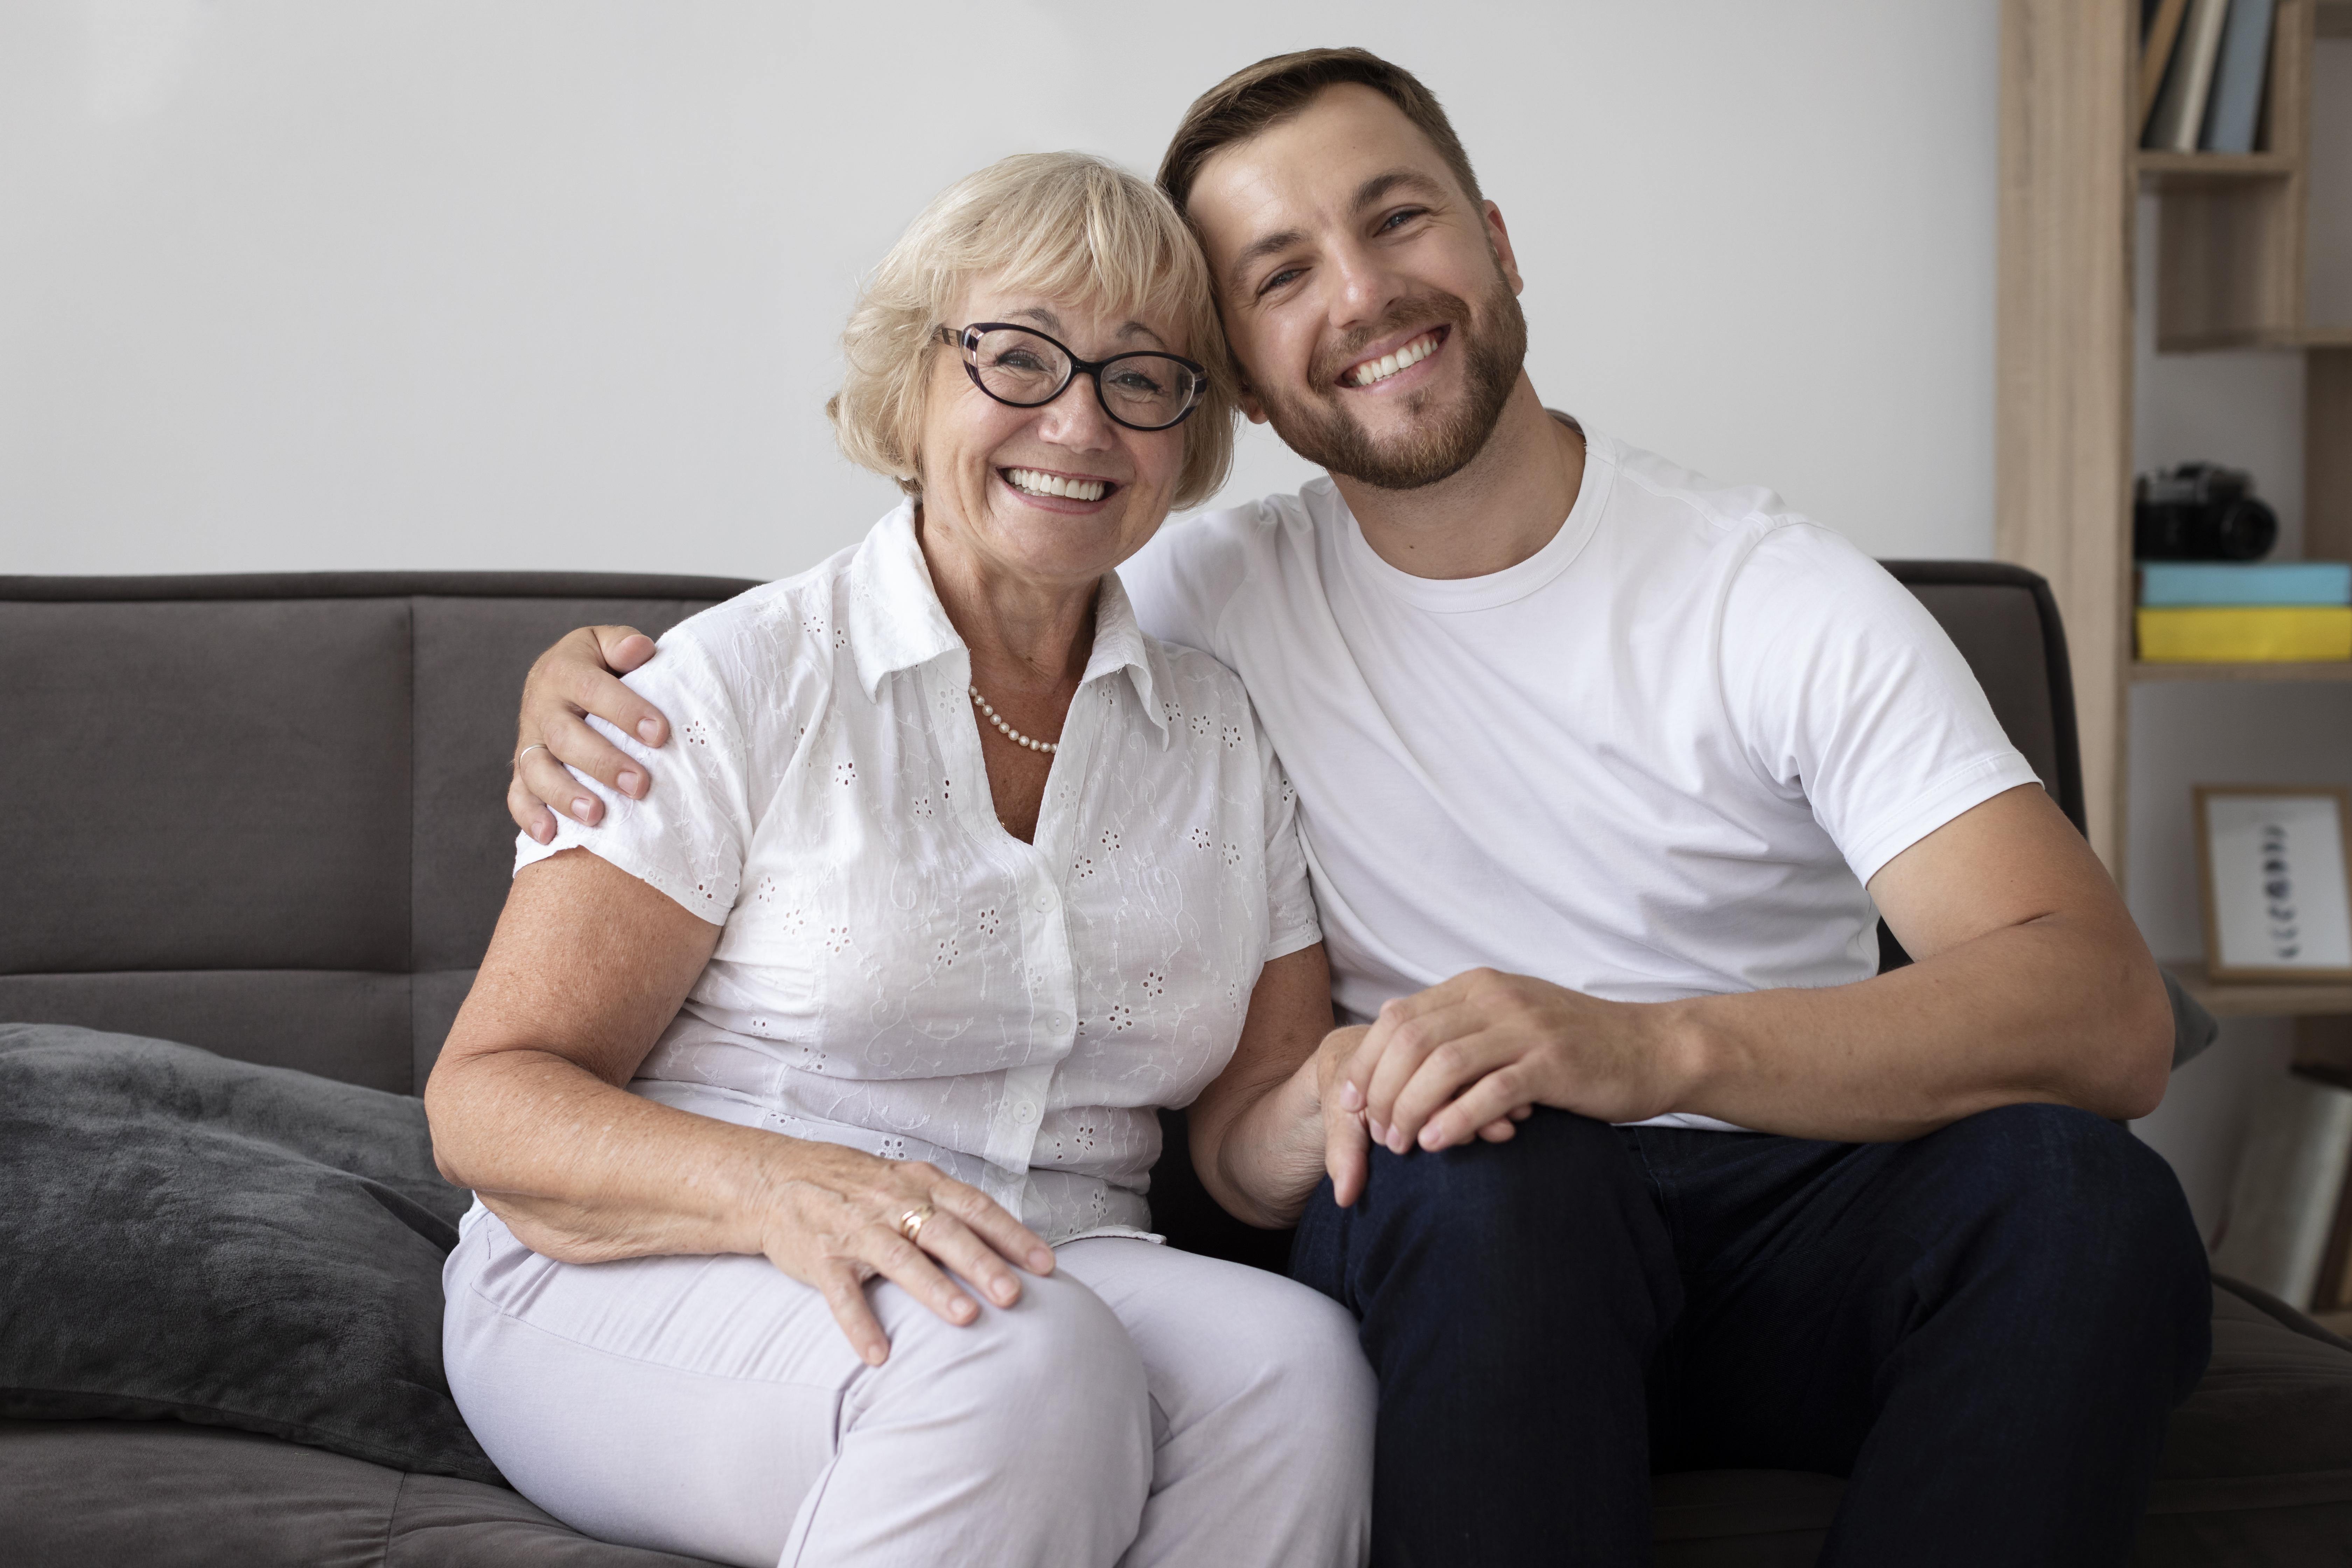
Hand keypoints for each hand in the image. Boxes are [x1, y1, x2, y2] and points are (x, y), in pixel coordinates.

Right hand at [509, 626, 673, 842]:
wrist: (559, 678)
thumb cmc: (597, 664)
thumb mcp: (607, 643)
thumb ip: (623, 643)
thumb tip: (640, 649)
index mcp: (562, 671)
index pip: (592, 689)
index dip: (624, 711)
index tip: (659, 734)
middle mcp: (541, 707)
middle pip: (565, 737)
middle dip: (602, 763)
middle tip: (640, 785)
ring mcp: (529, 741)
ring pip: (538, 770)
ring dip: (566, 795)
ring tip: (596, 814)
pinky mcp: (523, 769)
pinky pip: (518, 795)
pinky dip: (531, 816)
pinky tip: (551, 834)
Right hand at [754, 1142, 1055, 1366]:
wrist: (776, 1180)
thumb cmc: (855, 1186)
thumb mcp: (906, 1183)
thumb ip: (949, 1208)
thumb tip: (1007, 1245)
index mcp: (919, 1183)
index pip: (974, 1206)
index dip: (1011, 1234)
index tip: (1045, 1265)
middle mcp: (890, 1202)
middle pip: (943, 1231)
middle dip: (981, 1262)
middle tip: (1013, 1293)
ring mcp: (854, 1230)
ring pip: (899, 1258)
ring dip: (933, 1288)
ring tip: (965, 1317)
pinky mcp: (821, 1258)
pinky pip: (842, 1294)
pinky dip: (859, 1324)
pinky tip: (878, 1355)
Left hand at [1344, 968, 1698, 1156]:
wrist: (1653, 1049)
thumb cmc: (1576, 1045)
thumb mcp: (1509, 1020)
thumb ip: (1459, 1027)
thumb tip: (1396, 1042)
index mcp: (1478, 986)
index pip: (1398, 1017)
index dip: (1366, 1062)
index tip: (1351, 1103)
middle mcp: (1495, 998)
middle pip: (1410, 1039)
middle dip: (1381, 1091)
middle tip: (1376, 1134)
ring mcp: (1525, 1028)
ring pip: (1442, 1064)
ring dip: (1410, 1108)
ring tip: (1401, 1145)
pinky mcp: (1553, 1063)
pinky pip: (1490, 1091)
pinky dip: (1455, 1119)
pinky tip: (1438, 1143)